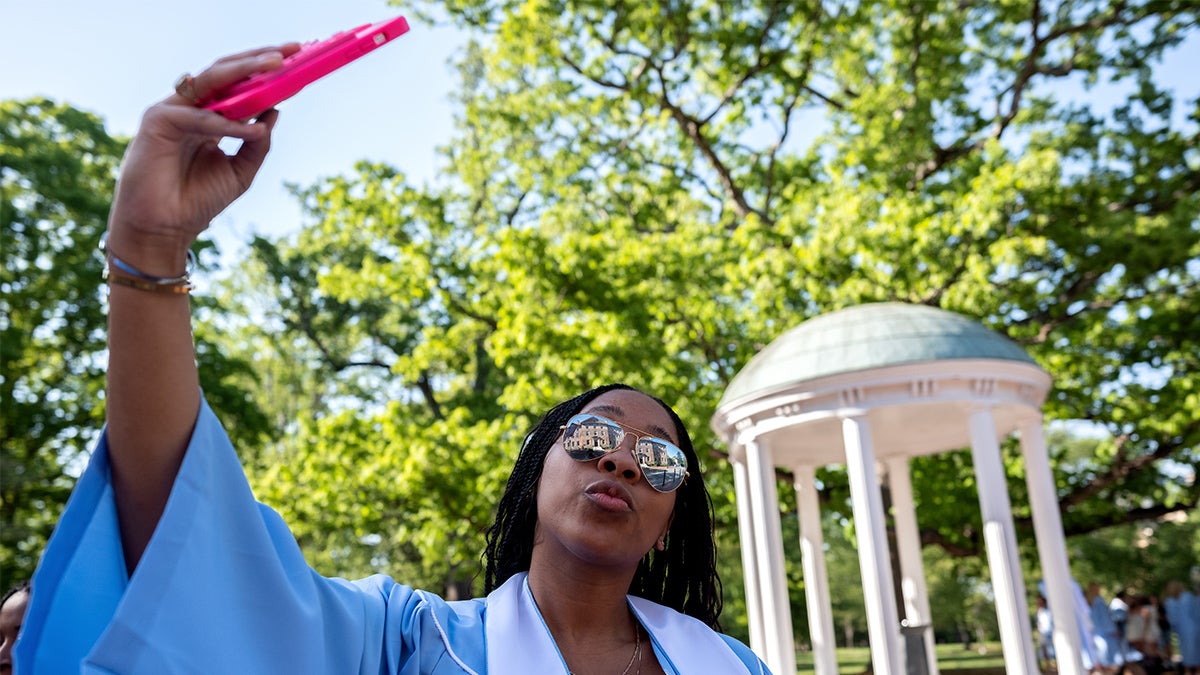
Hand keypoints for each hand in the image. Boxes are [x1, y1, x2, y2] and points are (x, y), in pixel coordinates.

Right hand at [106, 44, 300, 273]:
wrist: (165, 228)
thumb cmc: (198, 201)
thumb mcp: (241, 171)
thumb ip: (257, 142)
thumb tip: (276, 110)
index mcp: (208, 117)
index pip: (238, 85)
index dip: (264, 72)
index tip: (296, 62)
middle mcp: (190, 108)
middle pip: (226, 73)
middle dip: (258, 60)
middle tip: (290, 52)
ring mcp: (172, 111)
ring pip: (211, 80)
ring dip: (244, 72)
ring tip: (276, 67)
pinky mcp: (157, 121)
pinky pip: (199, 116)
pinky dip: (227, 122)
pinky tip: (253, 128)